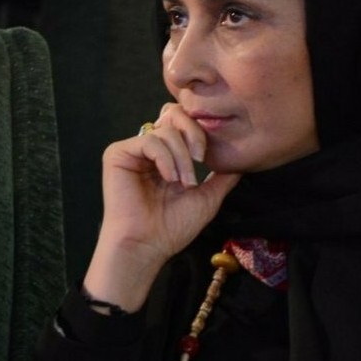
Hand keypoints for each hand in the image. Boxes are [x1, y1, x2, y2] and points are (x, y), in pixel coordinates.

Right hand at [83, 104, 239, 310]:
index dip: (200, 132)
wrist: (146, 246)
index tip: (209, 158)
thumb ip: (223, 177)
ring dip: (182, 157)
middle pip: (175, 114)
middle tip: (202, 159)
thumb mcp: (207, 198)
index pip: (185, 124)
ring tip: (184, 183)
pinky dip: (165, 158)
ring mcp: (133, 150)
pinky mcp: (117, 153)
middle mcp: (150, 149)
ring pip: (166, 129)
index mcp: (168, 155)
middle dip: (194, 133)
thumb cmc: (173, 227)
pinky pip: (149, 140)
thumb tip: (243, 161)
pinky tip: (169, 178)